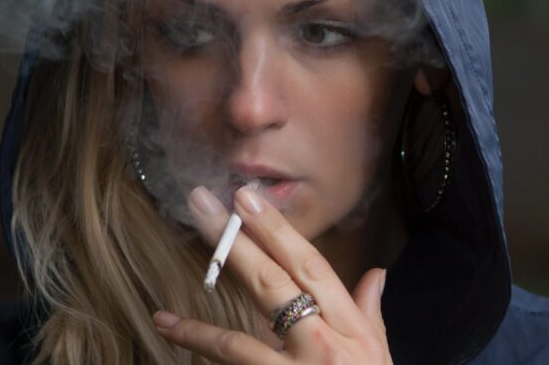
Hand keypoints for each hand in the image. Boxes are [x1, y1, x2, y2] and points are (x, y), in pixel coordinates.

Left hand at [153, 186, 391, 364]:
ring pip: (242, 335)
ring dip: (203, 311)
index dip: (279, 232)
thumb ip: (371, 313)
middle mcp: (326, 349)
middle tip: (204, 204)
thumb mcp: (381, 358)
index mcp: (353, 331)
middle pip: (276, 285)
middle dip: (237, 241)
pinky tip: (167, 325)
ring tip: (176, 273)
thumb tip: (375, 274)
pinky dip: (198, 346)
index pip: (313, 269)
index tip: (249, 199)